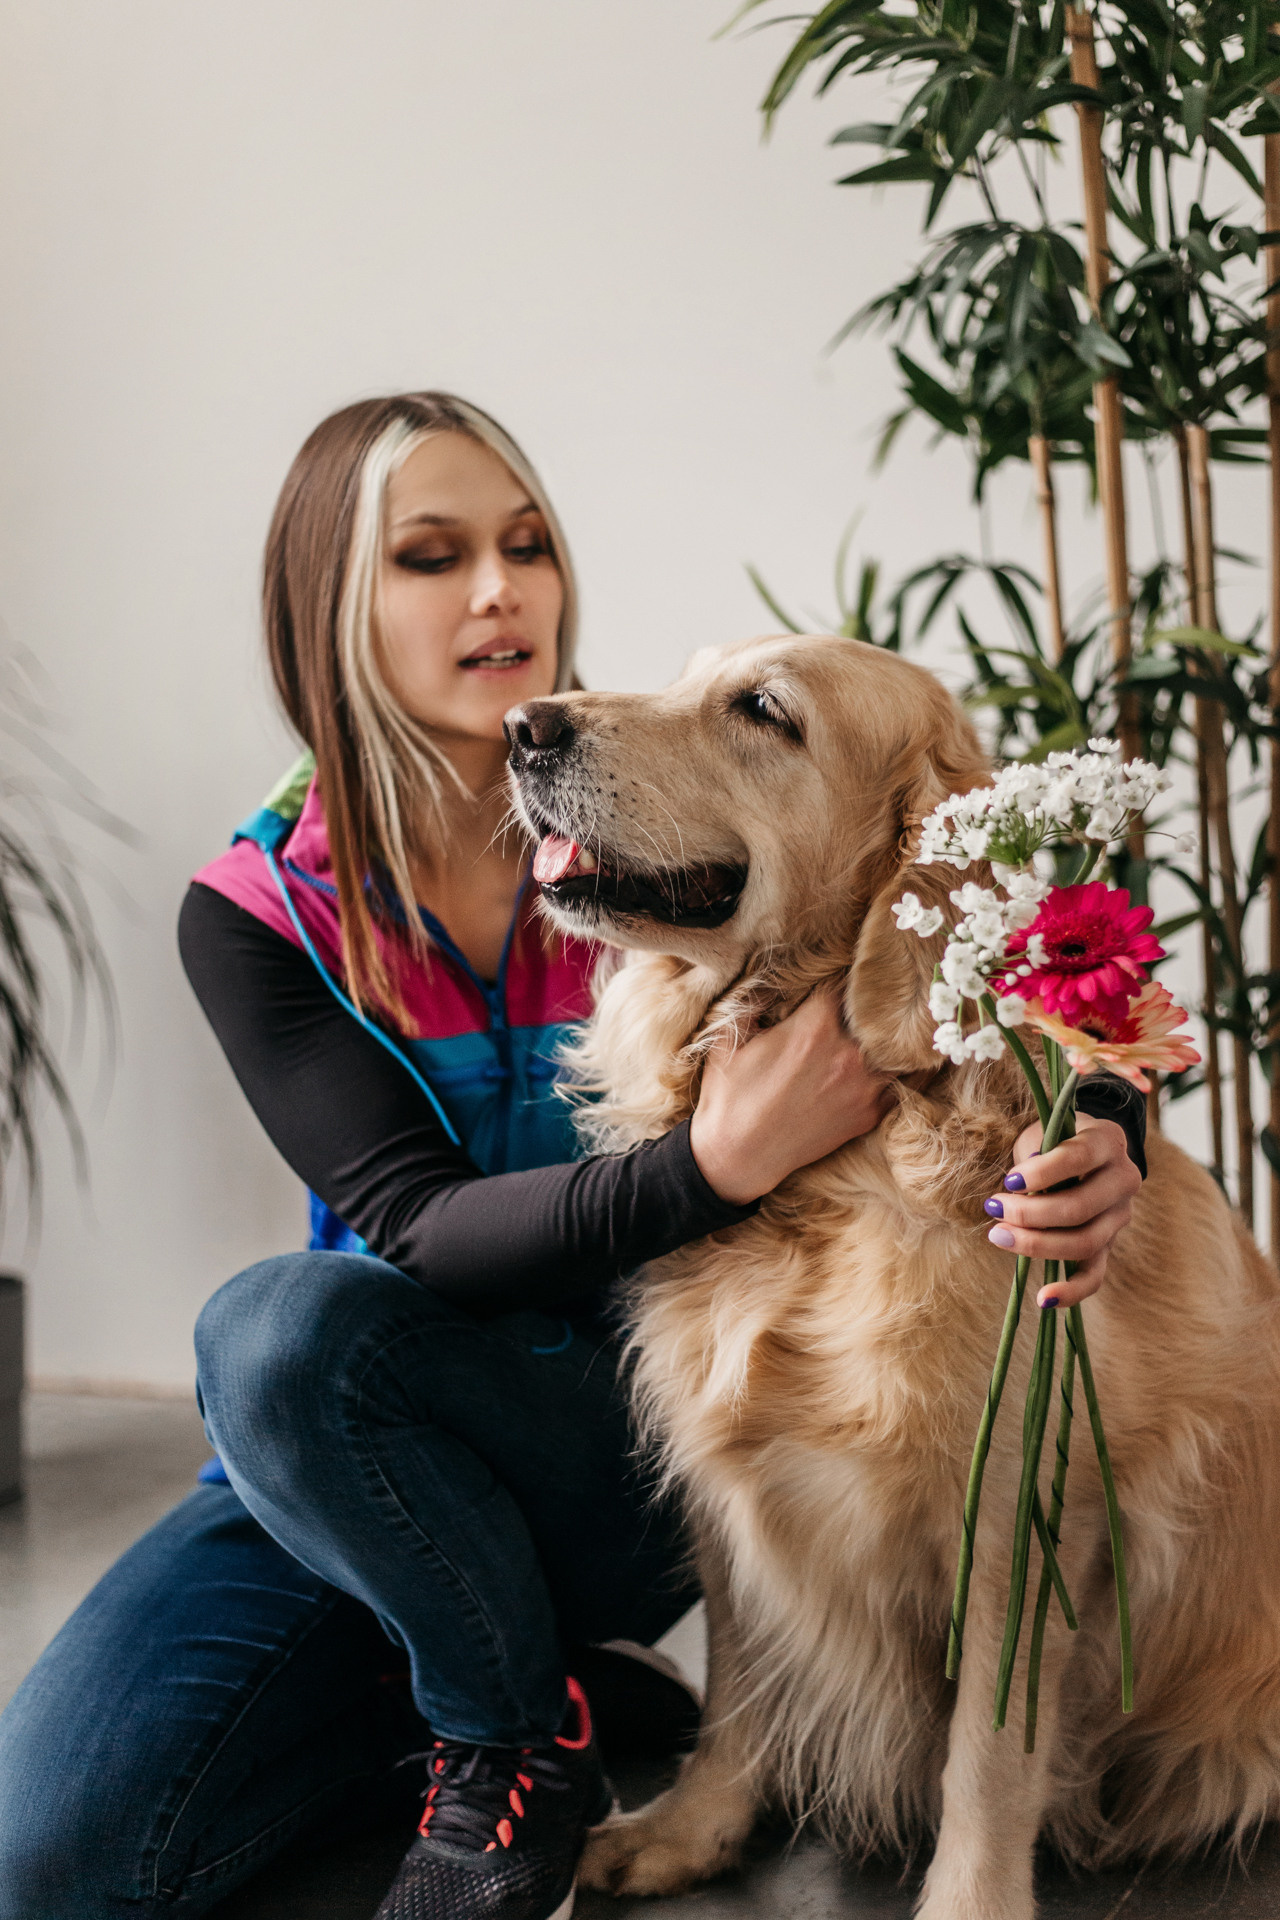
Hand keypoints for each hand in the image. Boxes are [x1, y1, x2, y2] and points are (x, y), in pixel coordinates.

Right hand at [689, 990, 894, 1206]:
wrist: (738, 1156)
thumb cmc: (729, 1096)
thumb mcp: (728, 1038)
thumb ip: (752, 1000)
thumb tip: (769, 978)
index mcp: (815, 1026)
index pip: (847, 983)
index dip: (845, 975)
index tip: (845, 974)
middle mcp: (848, 1054)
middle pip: (879, 1014)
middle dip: (874, 1005)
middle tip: (873, 1000)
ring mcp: (864, 1087)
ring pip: (899, 1049)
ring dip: (893, 1038)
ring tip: (891, 1030)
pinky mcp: (869, 1115)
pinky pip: (903, 1085)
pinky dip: (903, 1071)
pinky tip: (898, 1062)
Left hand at [982, 1112, 1141, 1308]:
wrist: (1081, 1149)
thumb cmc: (1053, 1138)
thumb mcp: (1044, 1131)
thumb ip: (1036, 1153)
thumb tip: (1019, 1188)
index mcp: (1109, 1141)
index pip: (1079, 1158)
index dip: (1042, 1172)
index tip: (1009, 1180)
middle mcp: (1123, 1180)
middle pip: (1080, 1208)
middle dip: (1030, 1213)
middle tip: (993, 1207)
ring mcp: (1119, 1216)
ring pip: (1084, 1242)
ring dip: (1036, 1244)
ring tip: (998, 1235)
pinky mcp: (1108, 1244)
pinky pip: (1094, 1275)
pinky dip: (1071, 1291)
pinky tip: (1044, 1299)